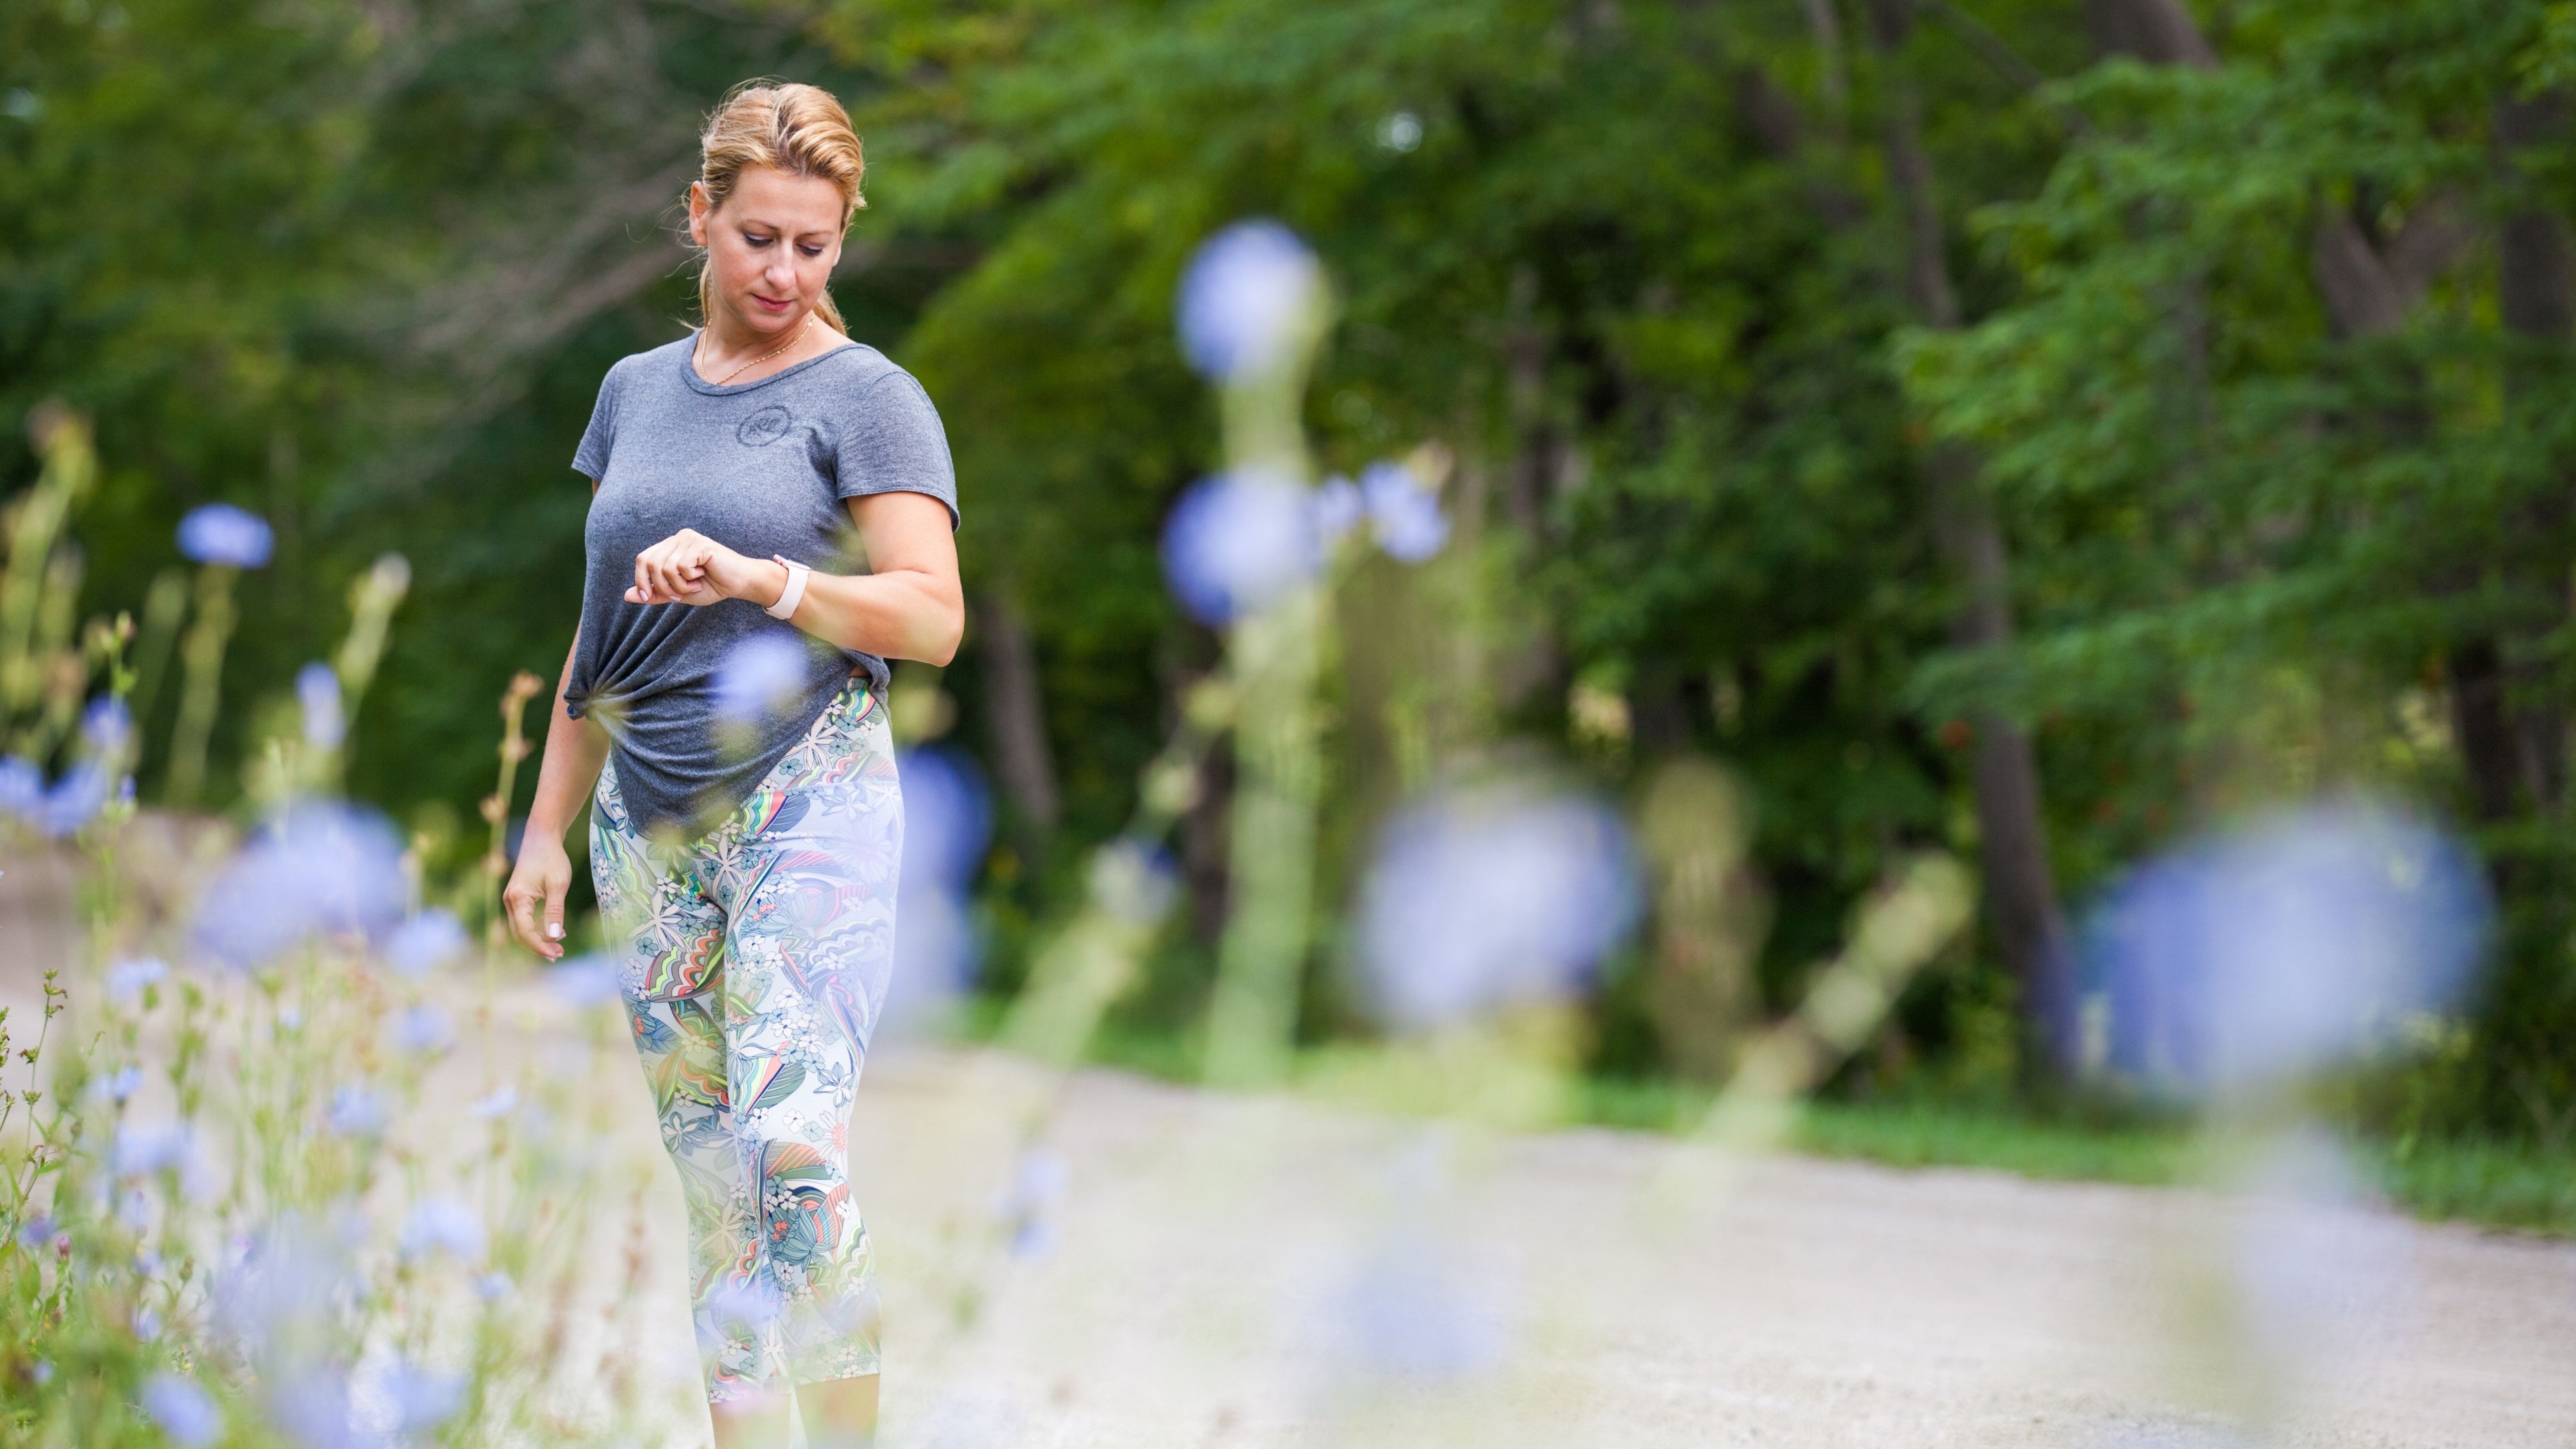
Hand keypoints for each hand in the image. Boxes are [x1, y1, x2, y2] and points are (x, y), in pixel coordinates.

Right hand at [503, 833, 573, 960]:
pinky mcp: (518, 898)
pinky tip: (555, 930)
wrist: (542, 837)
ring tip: (559, 946)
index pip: (525, 932)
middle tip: (559, 954)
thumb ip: (555, 911)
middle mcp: (509, 901)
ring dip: (538, 939)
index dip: (540, 946)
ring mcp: (511, 900)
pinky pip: (524, 920)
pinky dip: (537, 929)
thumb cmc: (551, 858)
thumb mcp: (558, 884)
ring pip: (521, 929)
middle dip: (538, 946)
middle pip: (520, 934)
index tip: (556, 954)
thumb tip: (555, 936)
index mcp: (517, 898)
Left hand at [626, 528, 776, 607]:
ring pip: (665, 567)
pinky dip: (689, 579)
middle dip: (661, 586)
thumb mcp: (678, 593)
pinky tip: (703, 577)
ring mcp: (688, 538)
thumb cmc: (712, 586)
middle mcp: (677, 538)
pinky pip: (681, 566)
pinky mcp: (699, 544)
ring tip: (694, 585)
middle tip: (679, 594)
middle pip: (650, 563)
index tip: (648, 598)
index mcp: (670, 546)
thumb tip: (627, 596)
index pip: (643, 559)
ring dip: (679, 585)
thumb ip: (655, 593)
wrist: (740, 584)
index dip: (641, 580)